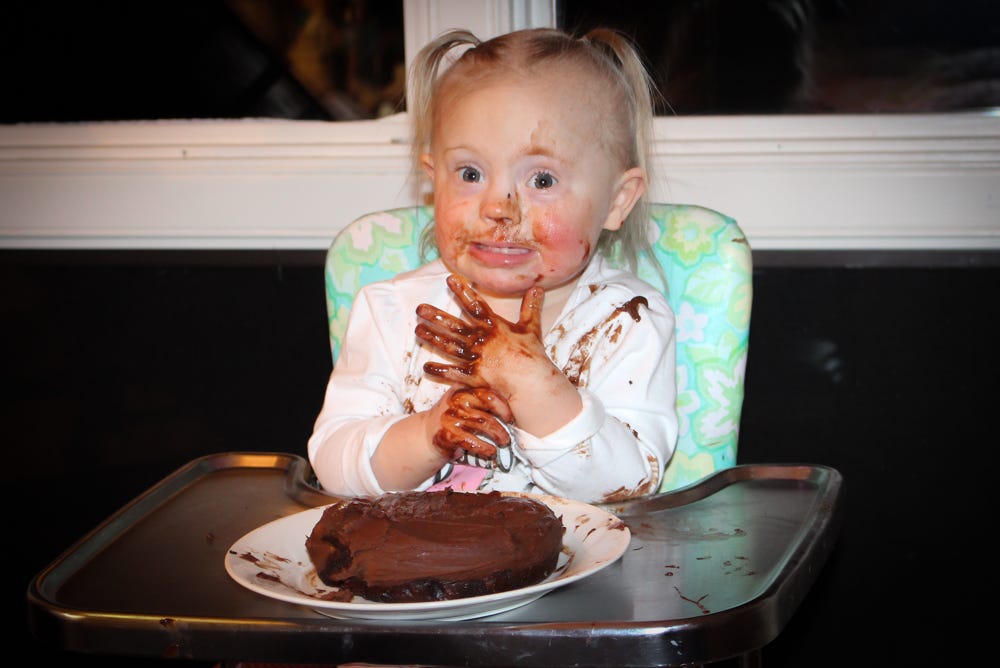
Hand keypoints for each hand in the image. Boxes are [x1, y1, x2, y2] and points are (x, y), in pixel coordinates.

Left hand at [415, 274, 546, 394]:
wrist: (533, 382)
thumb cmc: (532, 355)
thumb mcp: (532, 327)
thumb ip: (531, 307)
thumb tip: (538, 288)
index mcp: (495, 326)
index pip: (476, 305)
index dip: (463, 291)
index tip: (449, 279)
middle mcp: (482, 340)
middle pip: (455, 326)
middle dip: (436, 316)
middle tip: (419, 308)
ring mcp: (477, 359)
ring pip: (450, 346)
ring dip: (433, 338)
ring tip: (418, 330)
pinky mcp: (474, 377)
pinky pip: (453, 373)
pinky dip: (439, 370)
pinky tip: (426, 367)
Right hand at [428, 386, 513, 459]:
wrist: (426, 435)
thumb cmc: (453, 418)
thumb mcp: (462, 400)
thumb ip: (480, 397)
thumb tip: (512, 402)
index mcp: (462, 388)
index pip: (488, 392)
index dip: (503, 406)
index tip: (510, 417)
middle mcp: (456, 399)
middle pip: (488, 405)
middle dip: (502, 418)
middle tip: (509, 431)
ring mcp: (451, 416)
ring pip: (484, 423)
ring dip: (498, 435)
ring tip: (503, 442)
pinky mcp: (448, 434)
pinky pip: (472, 441)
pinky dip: (485, 448)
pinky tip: (491, 451)